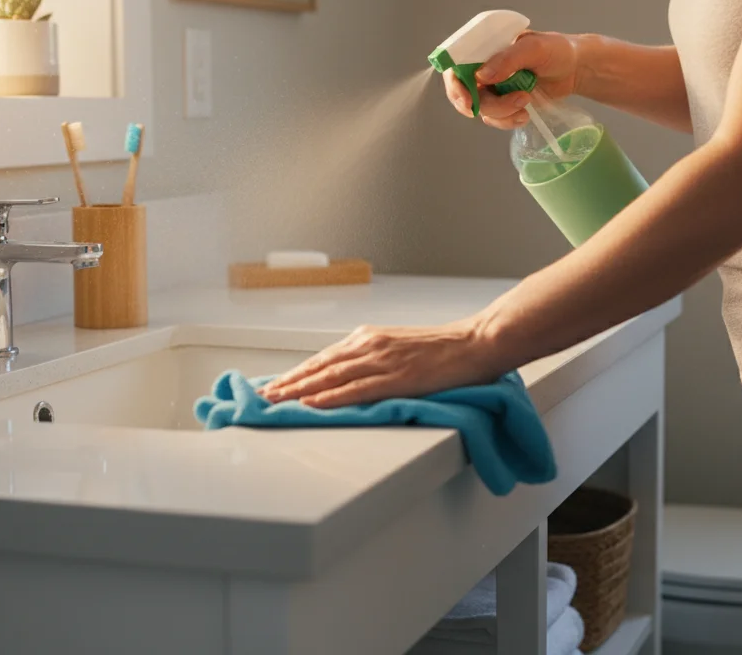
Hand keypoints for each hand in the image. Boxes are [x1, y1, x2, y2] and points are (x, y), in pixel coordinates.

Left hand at [258, 319, 513, 408]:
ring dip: (300, 390)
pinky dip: (330, 398)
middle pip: (320, 366)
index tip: (277, 383)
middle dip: (290, 381)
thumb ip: (376, 356)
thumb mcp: (401, 346)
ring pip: (331, 377)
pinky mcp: (396, 377)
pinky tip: (312, 404)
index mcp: (370, 337)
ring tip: (277, 401)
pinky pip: (356, 389)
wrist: (475, 342)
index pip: (325, 357)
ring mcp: (381, 360)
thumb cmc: (444, 348)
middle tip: (265, 395)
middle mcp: (369, 344)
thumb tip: (352, 374)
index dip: (298, 372)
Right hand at [444, 31, 579, 130]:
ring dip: (501, 111)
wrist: (575, 69)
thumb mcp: (534, 48)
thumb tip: (481, 76)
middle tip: (500, 107)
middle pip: (464, 91)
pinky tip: (525, 115)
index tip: (467, 100)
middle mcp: (484, 67)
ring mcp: (494, 87)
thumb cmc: (556, 50)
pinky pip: (495, 119)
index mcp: (486, 47)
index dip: (454, 83)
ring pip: (481, 108)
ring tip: (526, 100)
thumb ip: (508, 60)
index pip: (456, 63)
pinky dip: (508, 120)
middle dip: (480, 104)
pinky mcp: (504, 104)